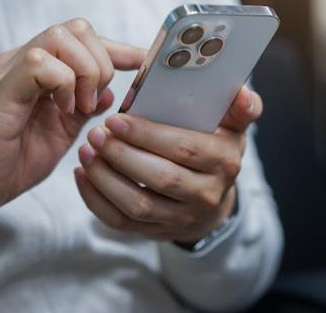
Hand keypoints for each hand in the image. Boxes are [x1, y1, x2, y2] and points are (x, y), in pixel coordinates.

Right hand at [0, 18, 145, 234]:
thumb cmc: (11, 160)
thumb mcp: (62, 132)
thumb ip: (84, 108)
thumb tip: (113, 92)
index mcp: (42, 70)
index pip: (84, 39)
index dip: (118, 49)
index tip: (142, 64)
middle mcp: (24, 62)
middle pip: (77, 28)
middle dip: (101, 62)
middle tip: (94, 100)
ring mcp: (11, 72)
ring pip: (60, 37)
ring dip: (84, 71)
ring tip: (79, 107)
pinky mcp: (1, 91)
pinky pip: (39, 63)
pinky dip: (63, 84)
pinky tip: (62, 110)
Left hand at [75, 86, 262, 243]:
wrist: (212, 200)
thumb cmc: (216, 149)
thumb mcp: (234, 126)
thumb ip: (241, 107)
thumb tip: (242, 93)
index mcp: (224, 162)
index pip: (185, 148)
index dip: (149, 135)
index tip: (117, 119)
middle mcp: (206, 195)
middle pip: (160, 178)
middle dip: (122, 155)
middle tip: (96, 134)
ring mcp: (181, 218)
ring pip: (138, 205)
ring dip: (105, 178)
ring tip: (86, 151)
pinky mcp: (157, 232)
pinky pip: (122, 222)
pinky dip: (96, 200)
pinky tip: (83, 175)